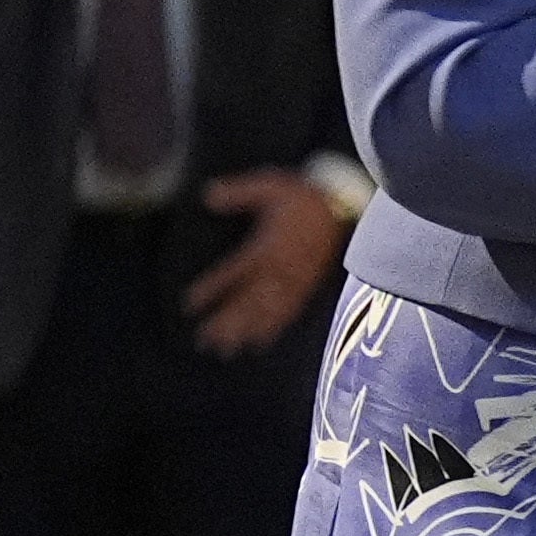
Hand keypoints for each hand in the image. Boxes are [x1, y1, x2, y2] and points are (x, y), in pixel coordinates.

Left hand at [183, 170, 354, 356]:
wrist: (346, 205)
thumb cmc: (305, 195)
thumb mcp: (270, 185)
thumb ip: (239, 192)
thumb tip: (206, 195)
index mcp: (267, 246)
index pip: (234, 272)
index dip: (213, 289)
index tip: (189, 304)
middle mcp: (280, 269)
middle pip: (249, 301)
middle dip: (226, 322)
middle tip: (204, 341)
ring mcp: (295, 281)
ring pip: (267, 312)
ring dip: (245, 332)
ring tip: (226, 350)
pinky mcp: (308, 287)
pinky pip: (289, 313)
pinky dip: (273, 329)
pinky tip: (259, 343)